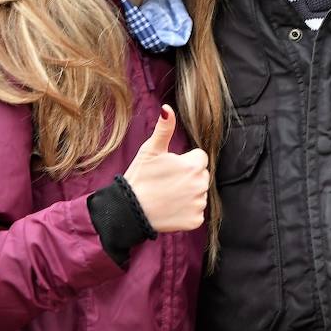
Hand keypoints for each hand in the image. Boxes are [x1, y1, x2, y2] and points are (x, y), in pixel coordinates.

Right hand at [121, 106, 209, 232]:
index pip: (199, 158)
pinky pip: (196, 212)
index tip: (169, 168)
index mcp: (194, 166)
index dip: (184, 162)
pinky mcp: (195, 221)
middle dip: (188, 177)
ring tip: (167, 195)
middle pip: (201, 176)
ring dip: (188, 194)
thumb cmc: (140, 178)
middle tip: (167, 182)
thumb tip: (168, 108)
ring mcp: (199, 204)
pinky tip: (171, 209)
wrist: (130, 210)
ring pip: (199, 194)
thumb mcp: (150, 150)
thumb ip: (164, 129)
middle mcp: (201, 185)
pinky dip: (186, 212)